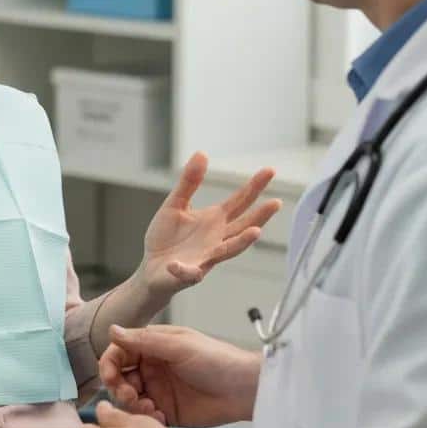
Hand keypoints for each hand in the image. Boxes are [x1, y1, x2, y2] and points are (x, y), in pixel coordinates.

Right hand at [100, 324, 260, 427]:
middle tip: (131, 396)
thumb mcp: (179, 346)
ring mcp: (158, 390)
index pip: (119, 352)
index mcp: (152, 346)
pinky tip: (159, 418)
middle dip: (119, 387)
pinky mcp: (166, 411)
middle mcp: (151, 367)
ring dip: (131, 405)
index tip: (110, 377)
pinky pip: (144, 417)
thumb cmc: (215, 359)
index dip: (109, 363)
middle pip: (119, 377)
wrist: (244, 390)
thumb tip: (112, 329)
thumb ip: (144, 341)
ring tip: (149, 408)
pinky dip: (145, 419)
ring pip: (129, 398)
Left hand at [137, 152, 280, 299]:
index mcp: (214, 221)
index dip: (254, 187)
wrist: (150, 268)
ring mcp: (205, 258)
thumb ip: (189, 183)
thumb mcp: (175, 205)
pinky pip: (188, 273)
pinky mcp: (186, 274)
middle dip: (260, 215)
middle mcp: (216, 239)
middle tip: (276, 202)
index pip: (239, 202)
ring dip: (241, 243)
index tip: (270, 171)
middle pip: (243, 226)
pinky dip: (185, 270)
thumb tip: (202, 153)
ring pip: (227, 251)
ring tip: (255, 233)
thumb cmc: (166, 237)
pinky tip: (177, 265)